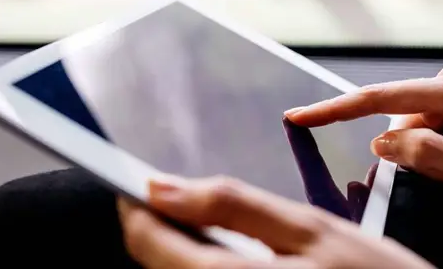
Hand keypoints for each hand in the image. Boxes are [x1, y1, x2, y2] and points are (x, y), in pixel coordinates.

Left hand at [117, 176, 431, 267]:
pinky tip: (229, 252)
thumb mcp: (308, 228)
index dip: (136, 208)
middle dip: (159, 227)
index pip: (149, 245)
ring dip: (179, 249)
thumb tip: (163, 187)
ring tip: (206, 223)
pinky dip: (205, 264)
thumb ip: (232, 205)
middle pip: (160, 266)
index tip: (134, 182)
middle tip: (176, 197)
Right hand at [286, 64, 442, 208]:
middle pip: (392, 119)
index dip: (334, 109)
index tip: (298, 116)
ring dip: (417, 154)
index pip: (378, 100)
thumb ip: (429, 156)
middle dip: (402, 151)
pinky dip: (421, 149)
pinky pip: (413, 129)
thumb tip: (380, 142)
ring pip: (402, 128)